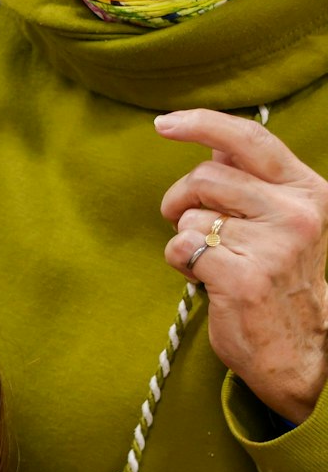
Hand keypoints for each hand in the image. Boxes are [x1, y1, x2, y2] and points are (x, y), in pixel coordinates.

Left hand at [158, 109, 327, 423]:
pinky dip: (181, 264)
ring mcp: (273, 245)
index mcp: (308, 190)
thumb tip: (213, 147)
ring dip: (187, 239)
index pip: (250, 140)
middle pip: (204, 178)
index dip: (202, 124)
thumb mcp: (282, 222)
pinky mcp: (243, 277)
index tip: (164, 123)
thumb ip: (253, 184)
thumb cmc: (278, 277)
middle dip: (180, 200)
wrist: (297, 347)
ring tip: (215, 260)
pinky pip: (180, 250)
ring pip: (189, 218)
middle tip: (187, 224)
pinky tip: (207, 279)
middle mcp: (296, 212)